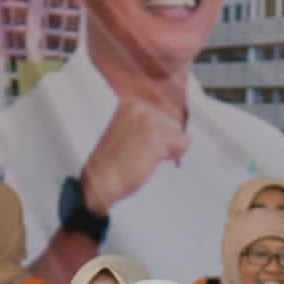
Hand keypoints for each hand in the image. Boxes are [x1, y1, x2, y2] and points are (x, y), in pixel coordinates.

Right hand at [80, 98, 188, 214]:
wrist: (101, 180)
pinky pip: (183, 144)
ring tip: (147, 157)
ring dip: (169, 149)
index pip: (164, 114)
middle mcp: (140, 108)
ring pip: (179, 133)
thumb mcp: (129, 131)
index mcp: (131, 104)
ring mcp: (148, 121)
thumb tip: (176, 126)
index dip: (160, 133)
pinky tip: (153, 161)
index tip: (143, 143)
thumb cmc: (114, 162)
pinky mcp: (156, 137)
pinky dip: (173, 155)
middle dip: (166, 140)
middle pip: (174, 123)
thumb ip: (148, 124)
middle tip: (144, 153)